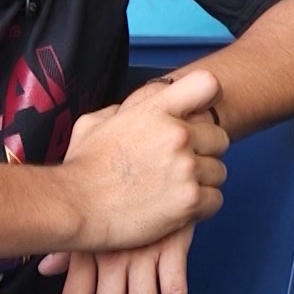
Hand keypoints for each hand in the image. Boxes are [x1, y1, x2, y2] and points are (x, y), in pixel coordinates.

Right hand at [55, 70, 228, 251]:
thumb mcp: (95, 122)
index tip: (199, 116)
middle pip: (220, 137)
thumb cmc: (81, 167)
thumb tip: (131, 111)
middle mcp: (177, 135)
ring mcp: (186, 168)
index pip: (207, 85)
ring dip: (204, 181)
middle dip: (205, 151)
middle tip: (183, 165)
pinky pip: (216, 200)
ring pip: (219, 171)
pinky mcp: (189, 201)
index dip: (209, 100)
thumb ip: (122, 111)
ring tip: (177, 190)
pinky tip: (179, 208)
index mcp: (157, 110)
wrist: (73, 206)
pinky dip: (202, 206)